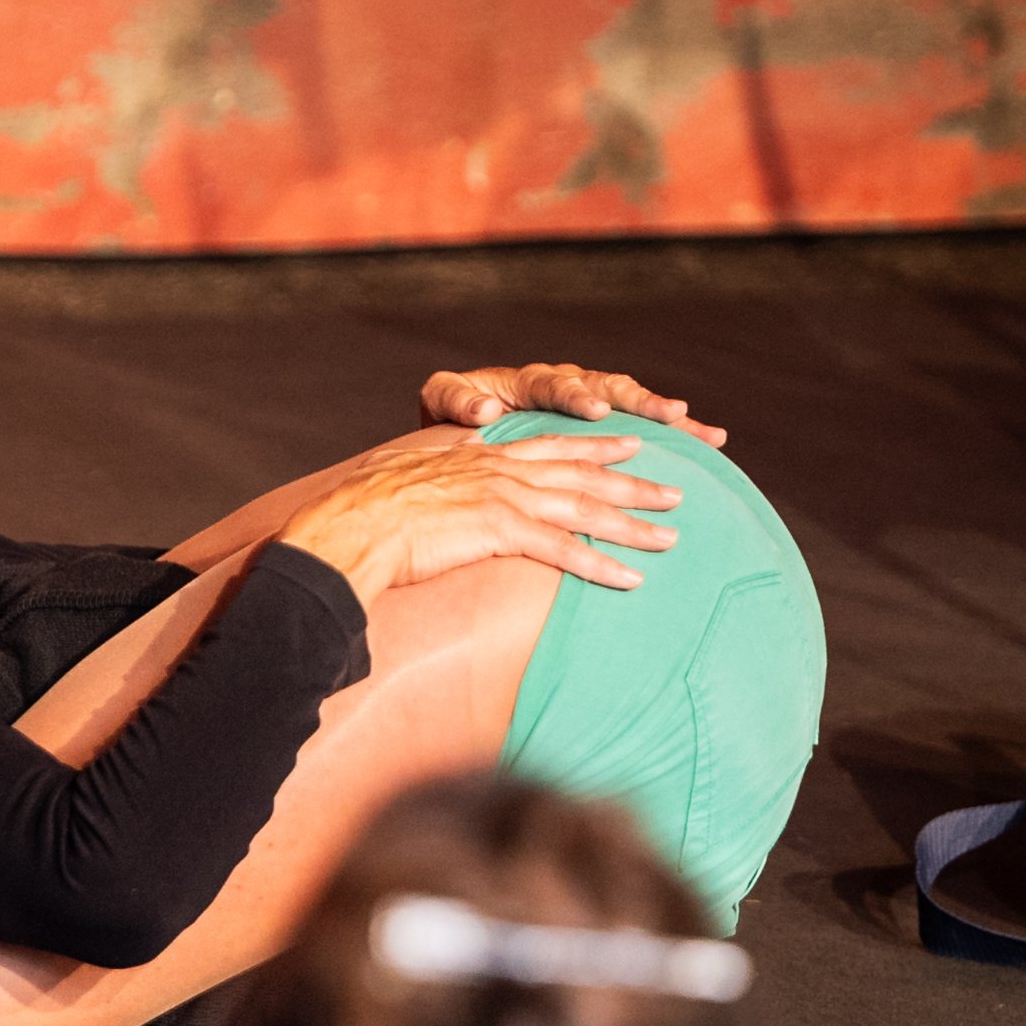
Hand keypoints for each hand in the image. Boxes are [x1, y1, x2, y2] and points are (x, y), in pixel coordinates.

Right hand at [276, 434, 679, 602]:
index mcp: (481, 456)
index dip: (597, 446)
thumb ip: (433, 468)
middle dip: (634, 484)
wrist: (349, 525)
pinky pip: (563, 550)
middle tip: (677, 492)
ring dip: (633, 526)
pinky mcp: (499, 531)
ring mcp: (503, 498)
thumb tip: (441, 467)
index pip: (552, 446)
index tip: (633, 445)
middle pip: (582, 474)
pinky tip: (631, 580)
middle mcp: (500, 470)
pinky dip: (600, 566)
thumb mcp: (402, 474)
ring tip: (672, 540)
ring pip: (584, 509)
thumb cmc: (361, 508)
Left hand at [420, 363, 725, 447]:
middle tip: (671, 413)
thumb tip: (485, 407)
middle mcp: (567, 384)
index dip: (575, 396)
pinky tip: (710, 441)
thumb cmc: (454, 412)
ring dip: (667, 417)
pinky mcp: (603, 423)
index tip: (594, 410)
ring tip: (704, 432)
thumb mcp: (441, 400)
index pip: (554, 384)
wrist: (464, 420)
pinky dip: (674, 432)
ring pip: (633, 403)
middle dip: (640, 402)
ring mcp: (589, 401)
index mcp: (527, 381)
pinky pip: (641, 425)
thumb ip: (456, 399)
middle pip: (609, 387)